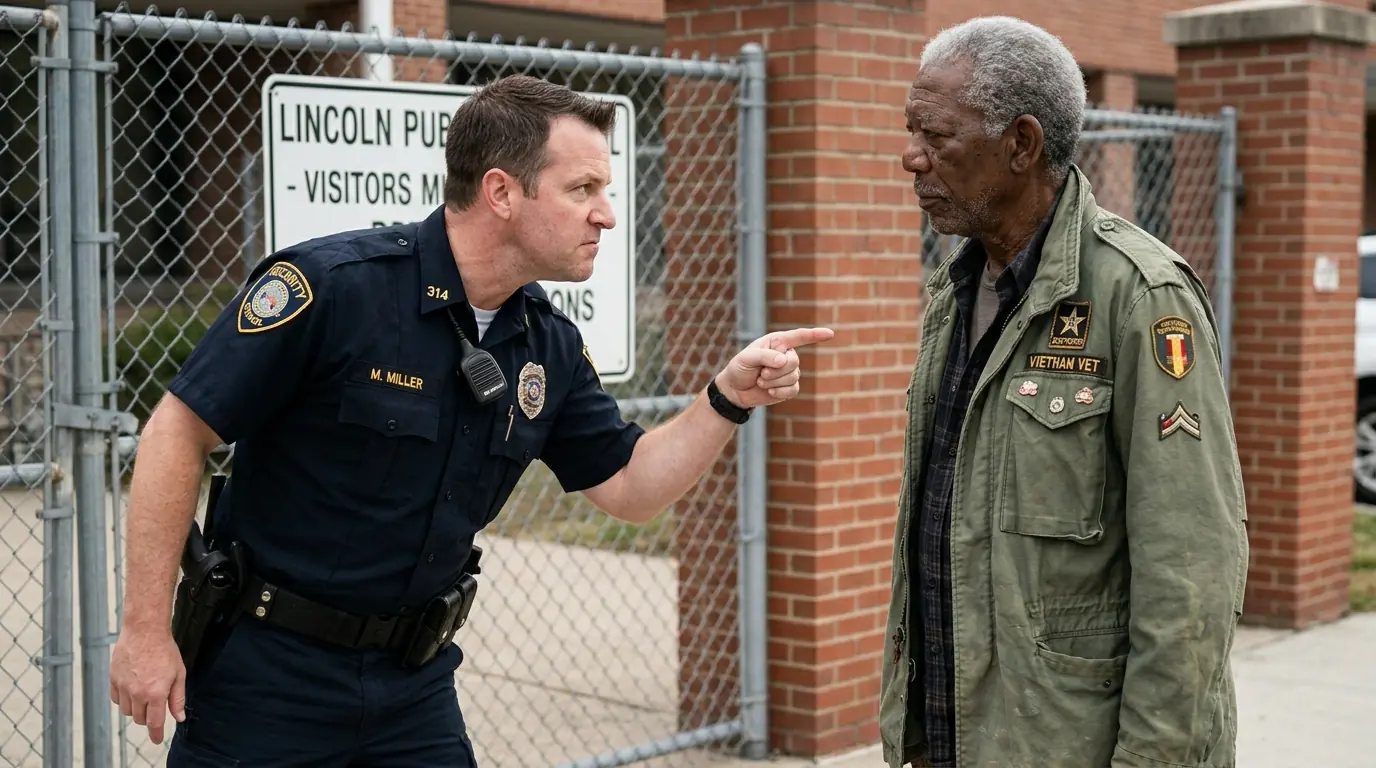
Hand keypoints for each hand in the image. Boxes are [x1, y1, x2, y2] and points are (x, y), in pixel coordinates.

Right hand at [109, 626, 185, 744]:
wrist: (145, 631)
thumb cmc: (165, 650)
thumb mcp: (179, 674)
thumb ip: (177, 698)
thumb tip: (179, 717)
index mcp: (155, 693)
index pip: (154, 723)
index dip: (155, 734)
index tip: (157, 740)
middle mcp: (137, 693)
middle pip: (140, 718)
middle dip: (148, 717)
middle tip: (155, 706)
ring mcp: (123, 687)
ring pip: (127, 711)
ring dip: (136, 709)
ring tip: (144, 694)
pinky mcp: (113, 679)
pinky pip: (116, 700)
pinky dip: (124, 700)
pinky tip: (132, 690)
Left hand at [715, 327, 834, 407]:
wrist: (735, 390)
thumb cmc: (739, 368)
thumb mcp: (746, 358)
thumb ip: (764, 356)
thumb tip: (784, 361)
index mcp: (777, 342)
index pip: (799, 336)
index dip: (815, 335)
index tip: (830, 334)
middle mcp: (786, 355)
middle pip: (794, 361)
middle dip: (776, 370)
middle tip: (761, 374)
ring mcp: (789, 372)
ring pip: (793, 376)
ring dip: (774, 382)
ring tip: (761, 381)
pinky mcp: (789, 387)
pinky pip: (793, 390)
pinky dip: (779, 392)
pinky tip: (769, 391)